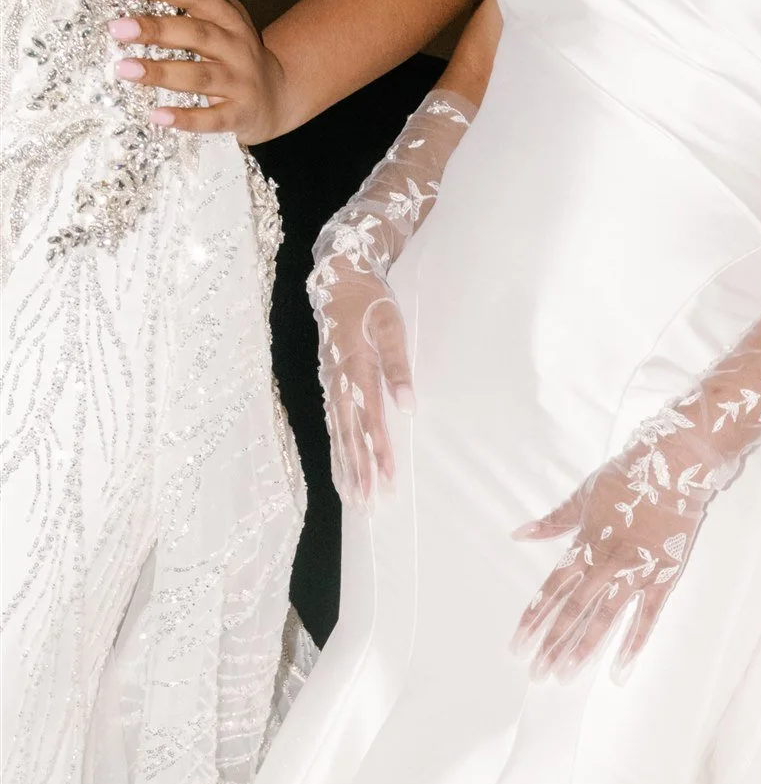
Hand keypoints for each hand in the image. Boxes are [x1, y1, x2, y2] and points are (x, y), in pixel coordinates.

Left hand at [108, 0, 285, 142]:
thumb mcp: (232, 18)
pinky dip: (185, 119)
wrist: (280, 98)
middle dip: (156, 30)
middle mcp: (238, 49)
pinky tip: (157, 116)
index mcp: (231, 20)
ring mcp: (240, 84)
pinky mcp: (240, 116)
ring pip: (199, 76)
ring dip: (161, 72)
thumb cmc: (241, 55)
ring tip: (124, 69)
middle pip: (196, 34)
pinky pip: (211, 119)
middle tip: (118, 28)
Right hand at [315, 274, 414, 508]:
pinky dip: (337, 451)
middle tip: (367, 505)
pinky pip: (333, 425)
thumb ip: (399, 366)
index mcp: (356, 369)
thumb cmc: (370, 301)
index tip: (387, 479)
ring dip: (346, 468)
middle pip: (349, 436)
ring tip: (354, 499)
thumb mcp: (390, 326)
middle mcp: (339, 382)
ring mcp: (331, 385)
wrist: (340, 278)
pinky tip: (342, 471)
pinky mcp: (330, 385)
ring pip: (337, 435)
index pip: (370, 420)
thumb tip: (408, 405)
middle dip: (359, 472)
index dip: (378, 451)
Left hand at [513, 413, 722, 681]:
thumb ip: (554, 522)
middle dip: (552, 644)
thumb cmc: (628, 477)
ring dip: (583, 649)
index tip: (518, 644)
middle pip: (573, 611)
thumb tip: (519, 533)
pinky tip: (620, 668)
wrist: (676, 467)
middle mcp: (606, 564)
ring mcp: (635, 573)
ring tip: (565, 675)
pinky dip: (634, 643)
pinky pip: (647, 617)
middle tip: (537, 673)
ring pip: (604, 619)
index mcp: (585, 545)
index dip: (533, 618)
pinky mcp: (663, 578)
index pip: (551, 590)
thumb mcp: (584, 495)